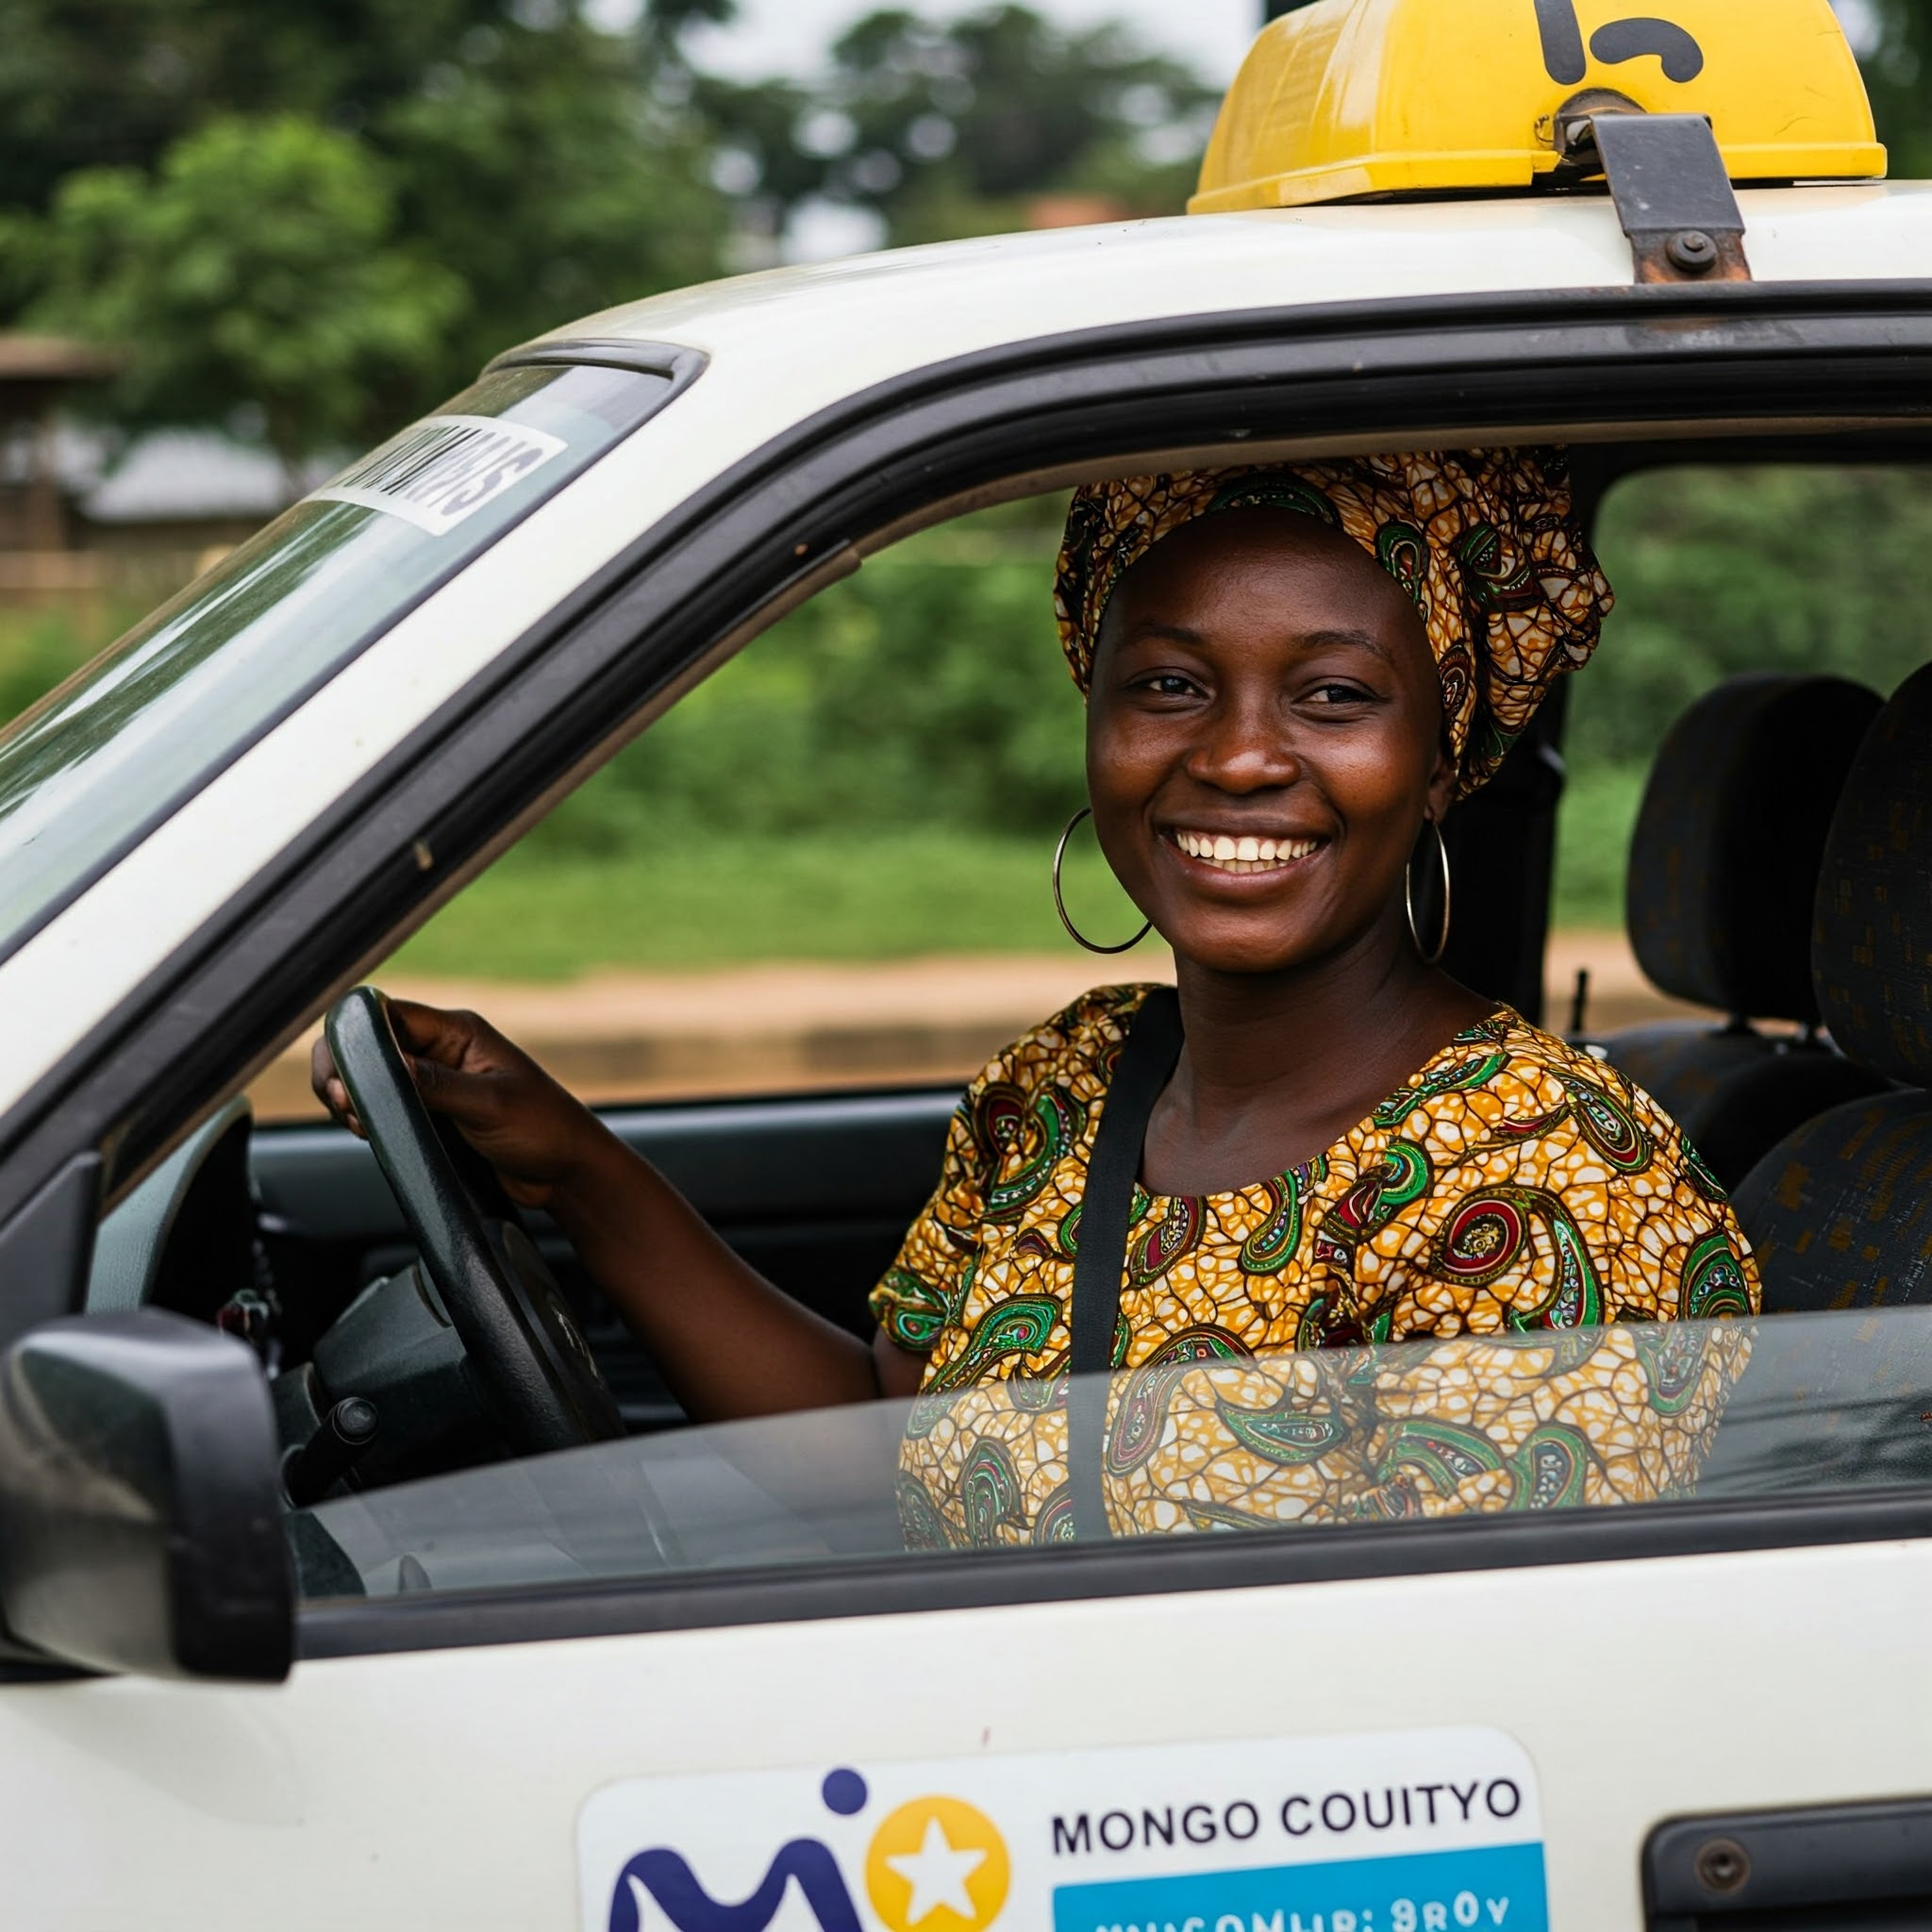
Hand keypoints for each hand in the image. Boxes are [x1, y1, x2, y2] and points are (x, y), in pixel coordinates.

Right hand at [311, 999, 605, 1209]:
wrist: (566, 1173)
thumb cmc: (546, 1129)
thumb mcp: (490, 1105)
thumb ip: (437, 1085)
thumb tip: (388, 1066)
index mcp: (459, 1031)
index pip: (388, 1014)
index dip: (355, 1037)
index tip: (340, 1071)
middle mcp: (442, 1050)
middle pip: (369, 1044)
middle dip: (344, 1069)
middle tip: (340, 1101)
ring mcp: (434, 1083)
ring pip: (371, 1078)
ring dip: (352, 1096)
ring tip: (353, 1119)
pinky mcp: (431, 1114)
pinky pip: (385, 1106)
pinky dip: (366, 1115)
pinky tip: (366, 1130)